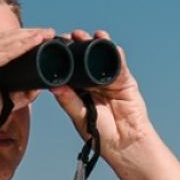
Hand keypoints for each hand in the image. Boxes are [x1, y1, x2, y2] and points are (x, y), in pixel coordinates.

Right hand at [0, 27, 54, 140]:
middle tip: (50, 33)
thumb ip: (16, 93)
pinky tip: (35, 42)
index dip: (21, 38)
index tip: (42, 38)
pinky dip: (20, 46)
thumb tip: (36, 87)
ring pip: (3, 41)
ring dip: (27, 36)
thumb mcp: (0, 101)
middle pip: (2, 37)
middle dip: (27, 33)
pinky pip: (1, 51)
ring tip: (47, 35)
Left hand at [50, 30, 156, 163]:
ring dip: (96, 45)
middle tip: (71, 35)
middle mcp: (92, 84)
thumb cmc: (99, 134)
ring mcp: (109, 81)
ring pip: (101, 59)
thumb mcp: (79, 116)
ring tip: (90, 35)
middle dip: (79, 46)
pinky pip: (119, 65)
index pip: (70, 71)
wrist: (123, 144)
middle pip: (85, 61)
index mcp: (78, 91)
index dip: (64, 58)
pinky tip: (110, 45)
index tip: (54, 46)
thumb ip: (68, 101)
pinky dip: (115, 54)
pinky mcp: (125, 82)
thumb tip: (54, 86)